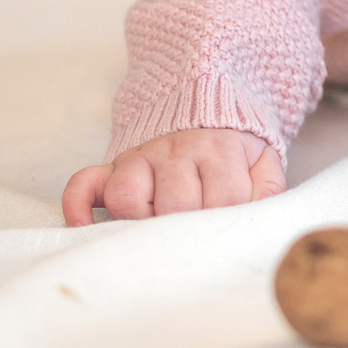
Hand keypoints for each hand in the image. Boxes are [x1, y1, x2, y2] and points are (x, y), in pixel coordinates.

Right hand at [61, 128, 283, 225]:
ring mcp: (141, 157)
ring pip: (127, 197)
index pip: (225, 199)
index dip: (228, 222)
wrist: (205, 110)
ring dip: (139, 222)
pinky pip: (84, 183)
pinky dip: (78, 206)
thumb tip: (257, 226)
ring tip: (155, 229)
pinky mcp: (113, 165)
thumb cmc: (234, 153)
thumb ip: (268, 192)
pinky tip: (85, 226)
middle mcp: (177, 152)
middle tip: (193, 236)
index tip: (227, 233)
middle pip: (175, 205)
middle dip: (186, 228)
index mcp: (220, 152)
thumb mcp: (263, 164)